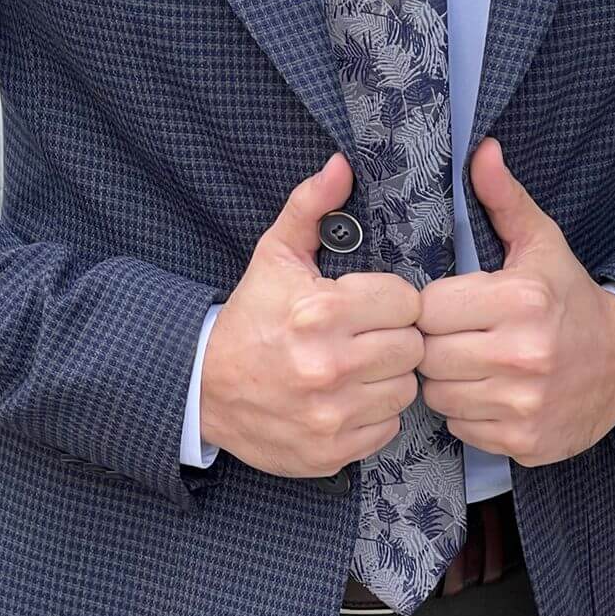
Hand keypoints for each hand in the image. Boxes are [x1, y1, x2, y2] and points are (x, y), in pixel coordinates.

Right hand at [200, 152, 423, 479]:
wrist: (202, 389)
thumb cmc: (250, 318)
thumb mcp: (275, 256)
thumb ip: (311, 207)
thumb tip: (343, 164)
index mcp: (321, 311)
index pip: (407, 302)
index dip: (391, 301)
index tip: (370, 305)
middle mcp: (329, 366)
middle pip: (412, 348)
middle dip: (394, 338)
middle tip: (366, 336)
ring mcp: (331, 414)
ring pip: (405, 390)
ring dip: (388, 378)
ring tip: (358, 368)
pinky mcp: (332, 451)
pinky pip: (387, 429)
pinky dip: (374, 415)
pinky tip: (347, 399)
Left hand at [416, 138, 614, 464]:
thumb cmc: (572, 301)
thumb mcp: (541, 244)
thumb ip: (504, 200)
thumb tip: (480, 151)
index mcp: (521, 300)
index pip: (427, 309)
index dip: (429, 308)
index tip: (448, 307)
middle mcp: (522, 355)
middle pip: (428, 355)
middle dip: (434, 345)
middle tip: (457, 336)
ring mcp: (524, 403)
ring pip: (439, 395)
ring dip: (446, 381)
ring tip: (472, 362)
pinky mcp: (525, 441)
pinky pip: (461, 428)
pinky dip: (468, 413)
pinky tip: (490, 391)